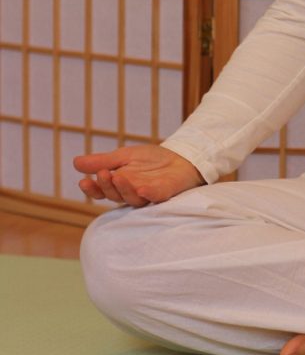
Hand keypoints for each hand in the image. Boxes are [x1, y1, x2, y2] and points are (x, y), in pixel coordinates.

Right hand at [73, 145, 203, 206]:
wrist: (180, 157)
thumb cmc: (151, 160)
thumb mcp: (124, 156)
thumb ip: (102, 161)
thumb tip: (75, 163)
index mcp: (119, 185)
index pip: (102, 191)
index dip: (92, 189)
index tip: (83, 181)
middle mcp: (131, 193)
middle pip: (115, 196)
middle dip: (107, 186)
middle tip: (103, 173)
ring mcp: (148, 195)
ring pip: (132, 199)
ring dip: (124, 189)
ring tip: (118, 176)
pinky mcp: (164, 193)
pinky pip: (156, 197)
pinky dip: (149, 194)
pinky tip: (142, 189)